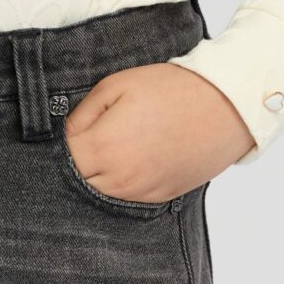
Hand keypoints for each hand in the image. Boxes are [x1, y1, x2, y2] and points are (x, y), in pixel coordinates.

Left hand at [64, 62, 255, 202]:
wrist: (226, 106)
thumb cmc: (171, 89)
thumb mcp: (115, 86)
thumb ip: (82, 114)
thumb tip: (65, 136)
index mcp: (104, 149)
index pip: (61, 160)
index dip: (56, 147)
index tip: (62, 136)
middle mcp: (120, 179)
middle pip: (76, 183)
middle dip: (75, 164)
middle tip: (86, 141)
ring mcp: (141, 193)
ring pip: (99, 195)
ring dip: (96, 177)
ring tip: (111, 150)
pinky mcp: (159, 198)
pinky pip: (126, 198)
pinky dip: (121, 184)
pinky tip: (130, 161)